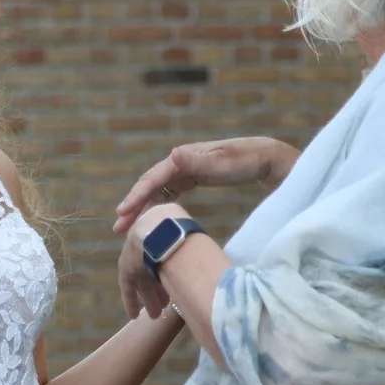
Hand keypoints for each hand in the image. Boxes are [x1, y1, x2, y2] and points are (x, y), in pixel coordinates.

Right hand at [112, 137, 297, 233]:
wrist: (266, 156)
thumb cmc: (248, 160)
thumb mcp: (226, 162)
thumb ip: (200, 162)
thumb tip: (172, 154)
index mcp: (185, 157)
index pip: (154, 178)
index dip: (138, 196)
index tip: (123, 213)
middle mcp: (181, 161)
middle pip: (151, 185)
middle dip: (134, 206)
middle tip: (118, 228)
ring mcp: (186, 169)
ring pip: (158, 191)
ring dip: (143, 208)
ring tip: (128, 229)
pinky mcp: (193, 177)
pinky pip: (169, 193)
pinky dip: (159, 207)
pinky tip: (153, 221)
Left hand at [119, 202, 187, 320]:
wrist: (163, 230)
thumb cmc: (186, 236)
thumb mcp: (194, 247)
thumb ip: (198, 258)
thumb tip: (214, 269)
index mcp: (165, 240)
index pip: (168, 262)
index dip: (173, 277)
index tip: (178, 290)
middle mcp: (149, 247)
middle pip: (154, 273)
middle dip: (161, 291)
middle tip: (166, 305)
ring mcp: (136, 256)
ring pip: (143, 283)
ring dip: (149, 299)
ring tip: (155, 315)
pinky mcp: (126, 268)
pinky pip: (128, 288)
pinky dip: (130, 302)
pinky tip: (133, 316)